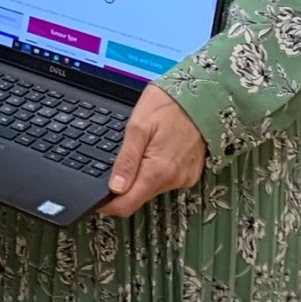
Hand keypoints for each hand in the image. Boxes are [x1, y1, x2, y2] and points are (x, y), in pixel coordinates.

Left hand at [98, 84, 205, 217]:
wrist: (204, 97)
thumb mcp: (138, 127)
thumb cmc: (169, 105)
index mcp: (158, 170)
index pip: (128, 204)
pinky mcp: (190, 173)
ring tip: (137, 150)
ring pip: (152, 187)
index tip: (96, 200)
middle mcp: (174, 179)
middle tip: (113, 164)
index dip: (108, 205)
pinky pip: (166, 179)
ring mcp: (184, 178)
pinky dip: (154, 171)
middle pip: (139, 196)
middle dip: (123, 187)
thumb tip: (114, 188)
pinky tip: (154, 151)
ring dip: (139, 176)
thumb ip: (126, 160)